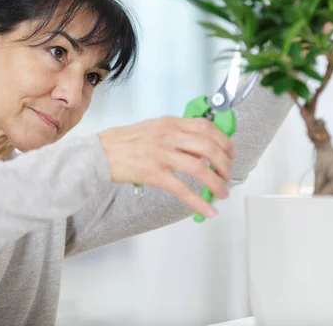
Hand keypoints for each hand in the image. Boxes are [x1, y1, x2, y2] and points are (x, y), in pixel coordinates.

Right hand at [97, 116, 235, 217]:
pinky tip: (209, 210)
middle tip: (228, 174)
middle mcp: (168, 136)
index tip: (231, 153)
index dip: (224, 141)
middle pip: (208, 147)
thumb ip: (176, 132)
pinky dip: (199, 201)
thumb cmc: (127, 141)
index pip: (206, 127)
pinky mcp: (154, 174)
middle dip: (224, 163)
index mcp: (170, 123)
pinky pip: (182, 189)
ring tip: (222, 192)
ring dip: (216, 183)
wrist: (101, 152)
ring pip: (199, 168)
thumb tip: (201, 145)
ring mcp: (161, 155)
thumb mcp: (155, 127)